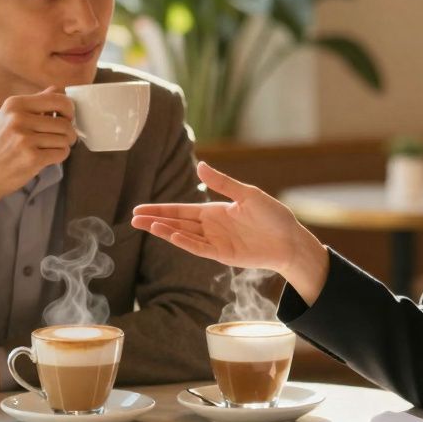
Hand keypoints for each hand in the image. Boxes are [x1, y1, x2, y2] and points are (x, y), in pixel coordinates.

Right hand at [0, 87, 75, 230]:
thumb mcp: (8, 117)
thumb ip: (34, 104)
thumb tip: (59, 89)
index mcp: (15, 104)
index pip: (58, 98)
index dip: (70, 109)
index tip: (68, 118)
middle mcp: (19, 119)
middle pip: (65, 122)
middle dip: (70, 132)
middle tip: (66, 138)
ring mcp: (25, 139)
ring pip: (65, 138)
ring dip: (64, 145)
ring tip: (51, 148)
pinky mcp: (32, 158)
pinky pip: (61, 153)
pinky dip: (60, 156)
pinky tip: (48, 157)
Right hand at [131, 162, 330, 303]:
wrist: (290, 239)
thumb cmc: (272, 215)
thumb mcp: (248, 194)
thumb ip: (223, 183)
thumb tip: (200, 165)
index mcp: (214, 211)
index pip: (181, 209)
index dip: (160, 208)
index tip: (139, 208)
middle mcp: (211, 227)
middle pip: (176, 223)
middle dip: (155, 220)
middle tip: (132, 219)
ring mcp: (215, 242)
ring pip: (184, 236)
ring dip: (165, 230)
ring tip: (145, 225)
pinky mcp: (223, 255)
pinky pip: (200, 248)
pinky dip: (185, 243)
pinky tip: (171, 235)